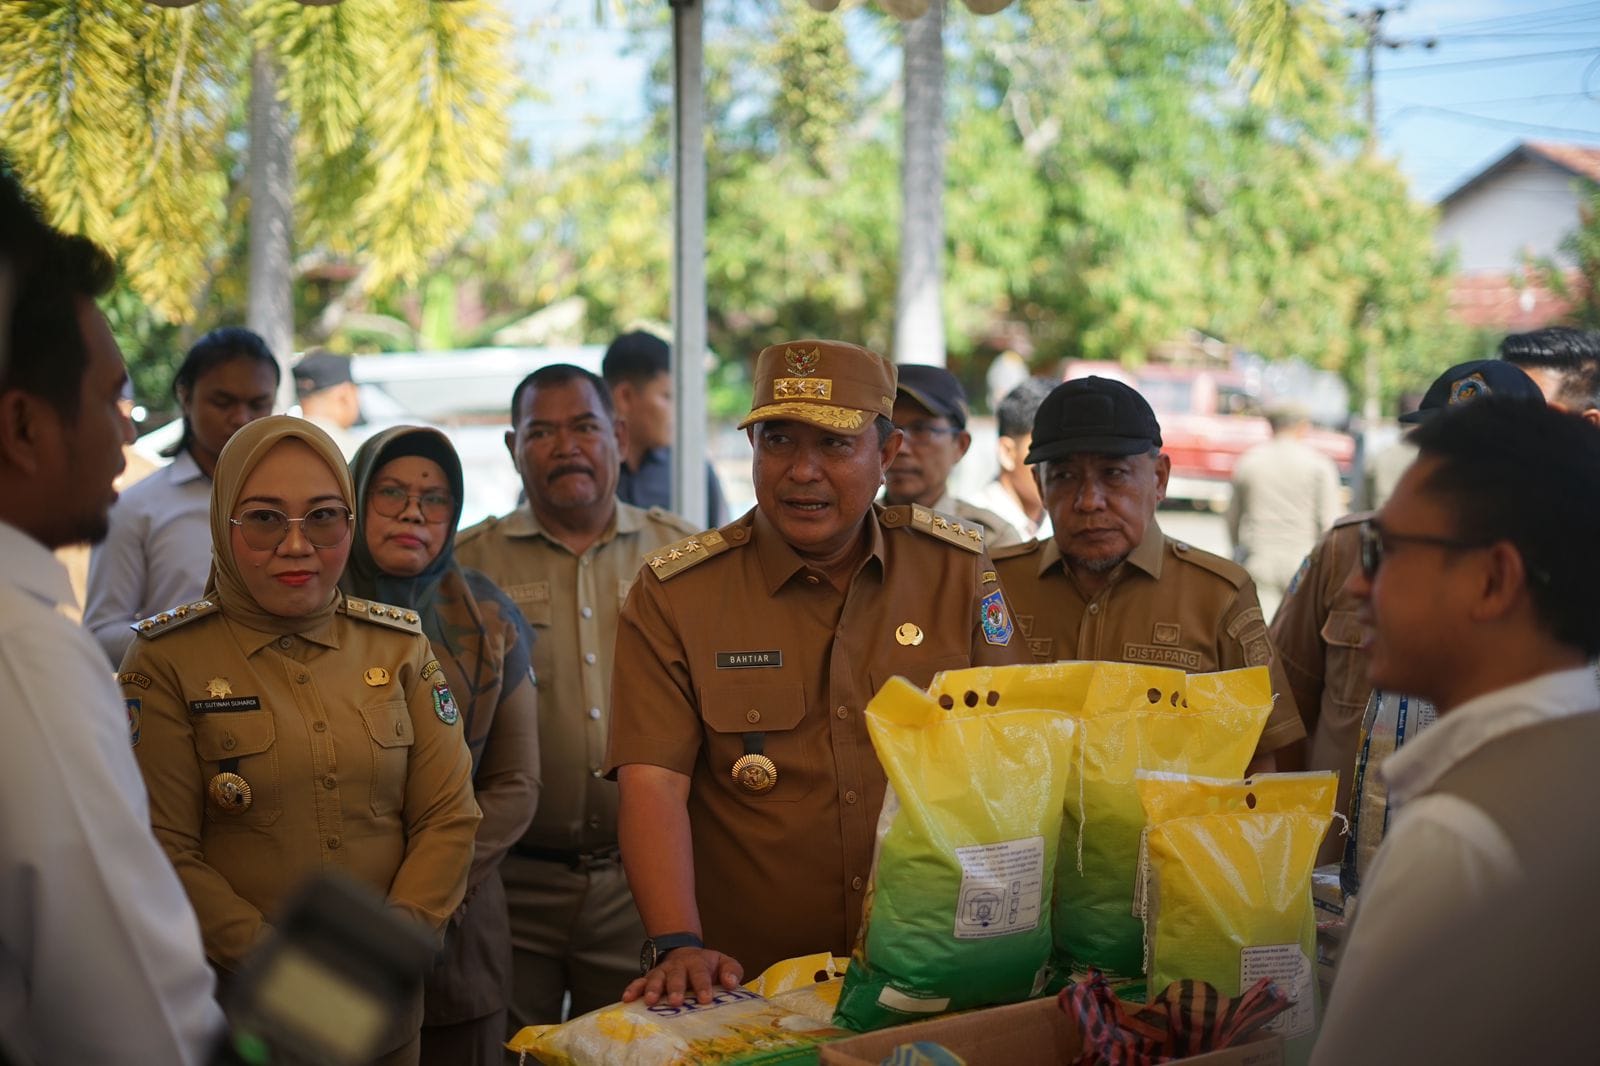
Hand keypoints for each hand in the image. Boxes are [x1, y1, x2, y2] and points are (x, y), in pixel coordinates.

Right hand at [622, 946, 744, 1006]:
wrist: (686, 954)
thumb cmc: (708, 966)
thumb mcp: (724, 963)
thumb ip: (732, 971)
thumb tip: (731, 983)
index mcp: (698, 963)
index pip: (701, 973)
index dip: (703, 985)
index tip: (705, 999)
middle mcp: (678, 966)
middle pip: (676, 976)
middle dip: (676, 988)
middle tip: (677, 1002)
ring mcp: (662, 972)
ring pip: (656, 978)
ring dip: (653, 989)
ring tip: (651, 1001)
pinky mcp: (649, 978)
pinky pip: (639, 982)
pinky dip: (633, 989)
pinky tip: (627, 999)